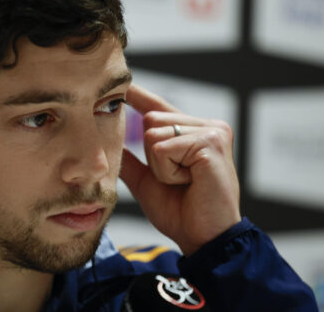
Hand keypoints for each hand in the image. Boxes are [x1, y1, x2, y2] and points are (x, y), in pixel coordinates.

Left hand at [120, 84, 241, 255]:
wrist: (205, 239)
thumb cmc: (183, 213)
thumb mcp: (149, 182)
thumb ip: (132, 161)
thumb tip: (111, 143)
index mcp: (194, 133)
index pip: (160, 109)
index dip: (140, 97)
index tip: (123, 84)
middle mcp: (207, 126)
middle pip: (150, 120)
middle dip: (153, 156)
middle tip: (179, 180)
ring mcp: (212, 131)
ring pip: (154, 133)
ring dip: (161, 167)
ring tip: (185, 182)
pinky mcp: (210, 142)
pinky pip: (164, 148)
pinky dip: (168, 171)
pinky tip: (190, 182)